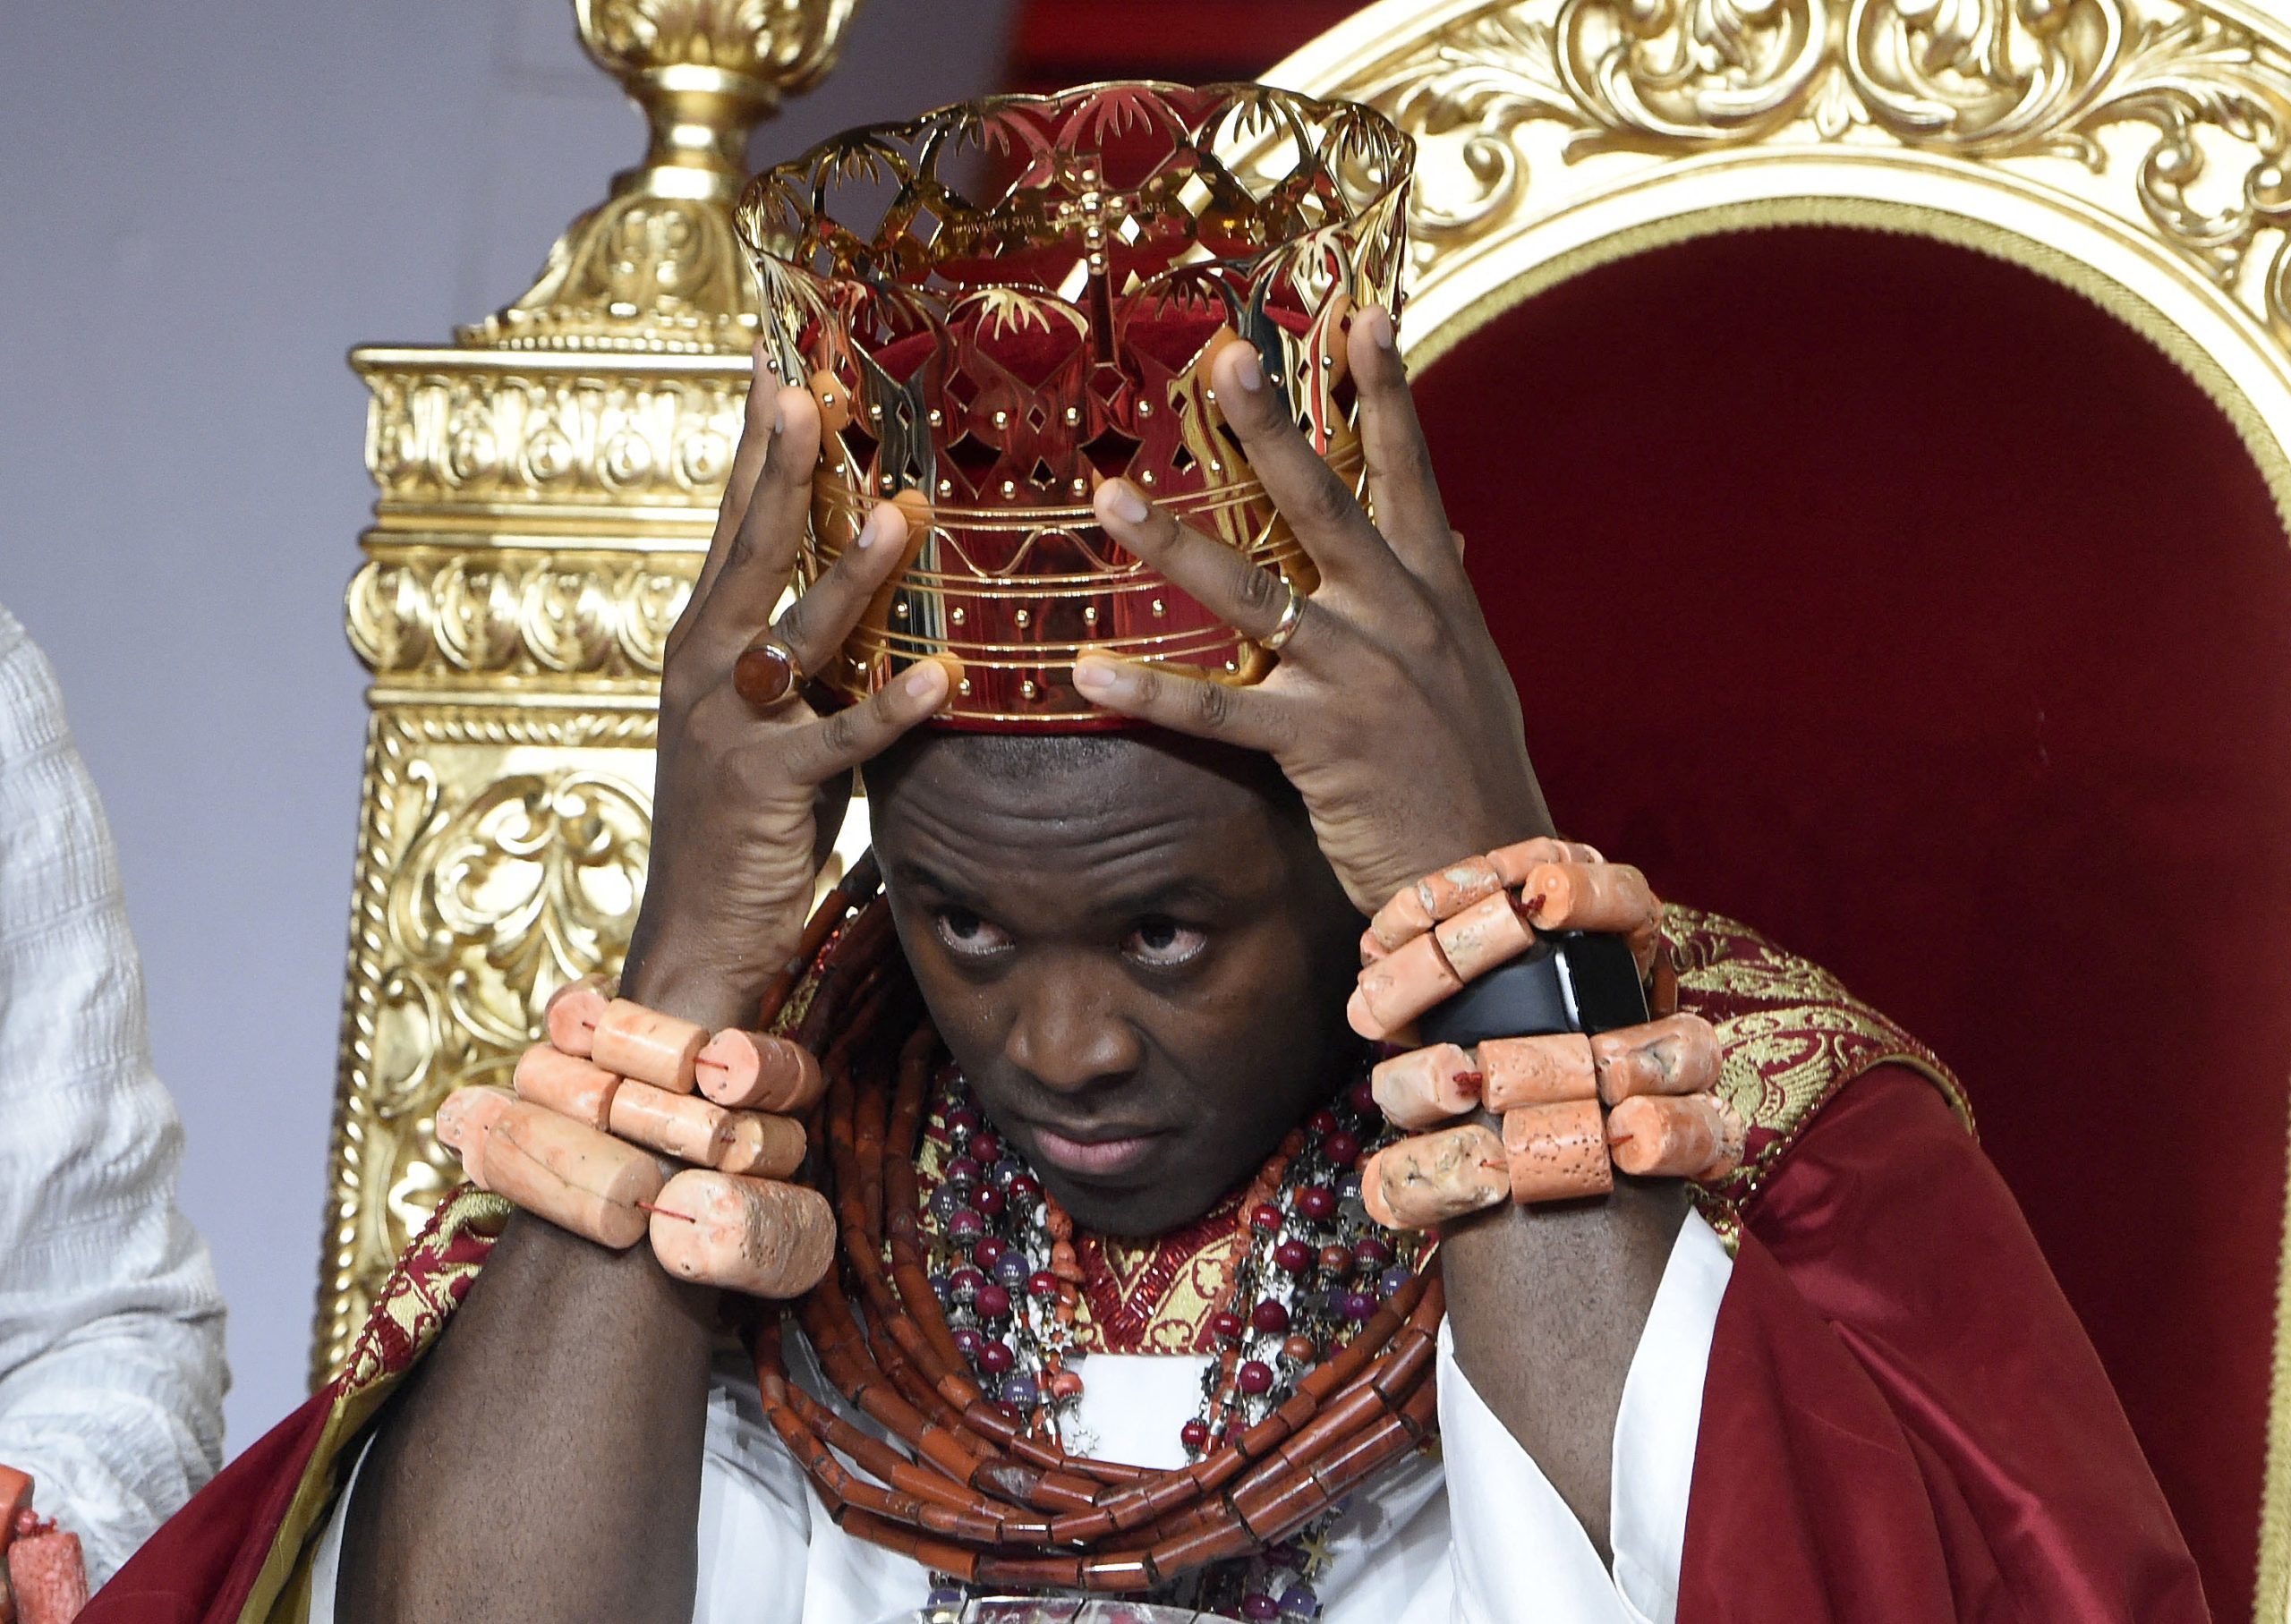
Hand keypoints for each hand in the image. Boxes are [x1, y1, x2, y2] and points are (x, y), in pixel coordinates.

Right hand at [624, 353, 957, 1026]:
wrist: (693, 932)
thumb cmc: (740, 821)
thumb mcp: (765, 718)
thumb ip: (802, 655)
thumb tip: (863, 590)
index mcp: (702, 641)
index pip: (733, 523)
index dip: (756, 445)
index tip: (780, 365)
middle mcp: (703, 669)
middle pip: (749, 550)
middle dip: (786, 469)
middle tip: (816, 392)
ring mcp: (730, 728)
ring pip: (795, 634)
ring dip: (852, 573)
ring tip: (905, 513)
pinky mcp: (768, 790)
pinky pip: (838, 741)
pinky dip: (890, 709)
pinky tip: (943, 678)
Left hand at [1074, 306, 1551, 913]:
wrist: (1499, 881)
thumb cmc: (1475, 777)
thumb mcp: (1472, 673)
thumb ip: (1443, 599)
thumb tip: (1450, 532)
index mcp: (1438, 594)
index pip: (1409, 474)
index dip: (1389, 393)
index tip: (1364, 316)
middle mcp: (1400, 619)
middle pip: (1326, 503)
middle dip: (1274, 427)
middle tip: (1223, 359)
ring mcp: (1359, 677)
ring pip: (1253, 593)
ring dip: (1172, 543)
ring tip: (1108, 497)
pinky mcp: (1320, 745)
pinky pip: (1219, 711)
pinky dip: (1151, 694)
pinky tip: (1088, 674)